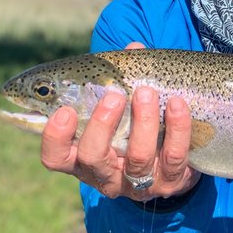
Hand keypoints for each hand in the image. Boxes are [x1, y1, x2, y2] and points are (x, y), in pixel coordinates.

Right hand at [39, 43, 200, 200]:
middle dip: (101, 124)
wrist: (175, 162)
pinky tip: (177, 105)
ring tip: (147, 93)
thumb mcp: (122, 110)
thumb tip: (133, 48)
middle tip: (113, 96)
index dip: (55, 137)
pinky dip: (176, 128)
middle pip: (92, 158)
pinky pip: (174, 156)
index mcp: (83, 158)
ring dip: (143, 121)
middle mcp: (106, 176)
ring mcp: (139, 183)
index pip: (55, 157)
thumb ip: (121, 80)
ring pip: (137, 157)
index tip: (65, 110)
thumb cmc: (136, 128)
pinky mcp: (171, 183)